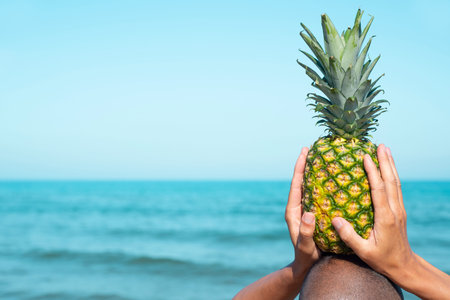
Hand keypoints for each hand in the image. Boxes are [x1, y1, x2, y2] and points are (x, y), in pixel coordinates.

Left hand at [285, 147, 320, 275]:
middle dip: (307, 164)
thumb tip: (309, 213)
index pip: (296, 184)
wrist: (305, 265)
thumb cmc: (305, 257)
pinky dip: (323, 184)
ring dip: (315, 172)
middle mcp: (298, 207)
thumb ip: (306, 233)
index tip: (304, 151)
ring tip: (325, 158)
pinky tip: (335, 179)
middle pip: (302, 180)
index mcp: (293, 211)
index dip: (299, 167)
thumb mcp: (306, 246)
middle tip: (315, 148)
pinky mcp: (313, 213)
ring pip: (310, 186)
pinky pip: (318, 195)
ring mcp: (306, 209)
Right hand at [331, 144, 414, 279]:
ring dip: (390, 165)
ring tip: (385, 150)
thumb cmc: (382, 260)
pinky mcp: (399, 211)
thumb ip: (349, 236)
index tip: (366, 157)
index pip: (379, 189)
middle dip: (385, 161)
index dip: (373, 172)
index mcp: (385, 217)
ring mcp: (399, 209)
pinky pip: (396, 188)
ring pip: (396, 182)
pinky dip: (392, 174)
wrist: (404, 266)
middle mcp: (394, 210)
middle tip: (379, 145)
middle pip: (391, 181)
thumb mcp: (364, 252)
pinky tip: (388, 168)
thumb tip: (335, 219)